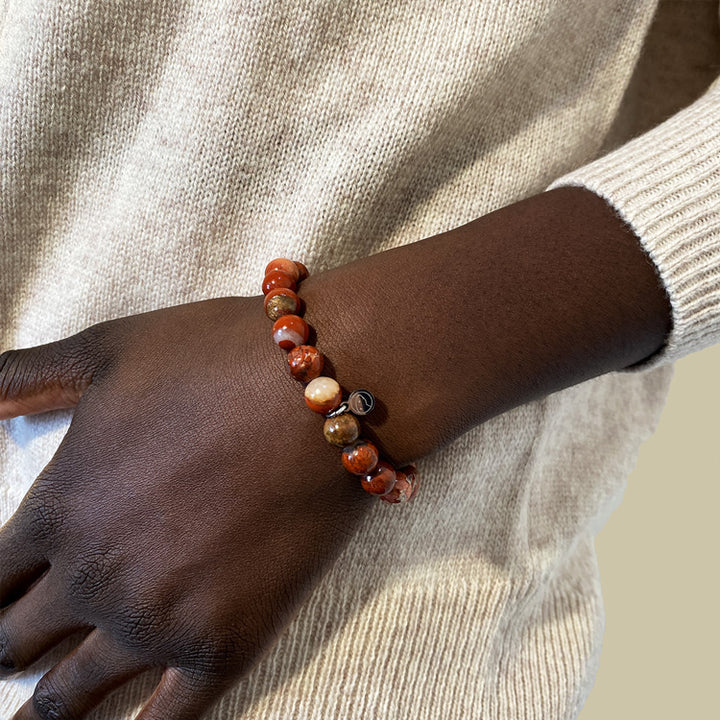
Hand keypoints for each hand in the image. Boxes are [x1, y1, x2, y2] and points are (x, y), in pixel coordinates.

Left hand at [0, 297, 372, 718]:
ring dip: (47, 713)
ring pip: (73, 697)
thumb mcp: (105, 351)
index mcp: (58, 507)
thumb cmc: (214, 361)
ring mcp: (158, 620)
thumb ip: (20, 378)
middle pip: (17, 645)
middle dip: (7, 651)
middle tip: (11, 657)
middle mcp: (94, 578)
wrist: (324, 391)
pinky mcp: (226, 642)